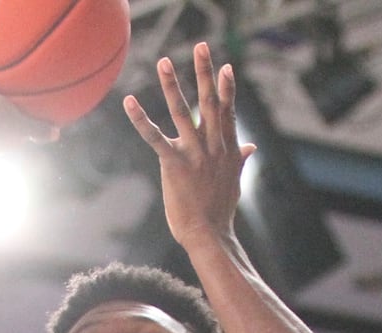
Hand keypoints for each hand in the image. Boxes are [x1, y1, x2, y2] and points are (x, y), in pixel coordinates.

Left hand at [124, 42, 255, 248]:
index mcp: (227, 149)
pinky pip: (155, 137)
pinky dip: (140, 120)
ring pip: (183, 112)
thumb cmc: (219, 212)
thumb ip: (240, 160)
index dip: (227, 88)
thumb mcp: (234, 182)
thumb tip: (252, 148)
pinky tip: (129, 102)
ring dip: (173, 85)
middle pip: (210, 102)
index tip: (226, 67)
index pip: (227, 112)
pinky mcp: (175, 165)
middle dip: (205, 73)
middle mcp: (213, 146)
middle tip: (200, 47)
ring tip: (164, 61)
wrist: (209, 236)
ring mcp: (195, 154)